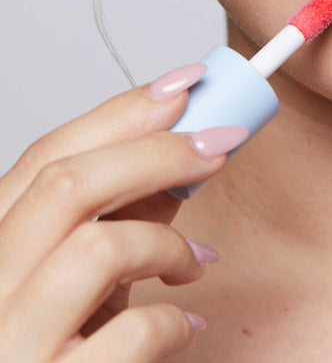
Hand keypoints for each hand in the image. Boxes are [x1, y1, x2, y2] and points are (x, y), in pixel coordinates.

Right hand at [0, 65, 246, 361]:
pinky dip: (176, 319)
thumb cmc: (62, 349)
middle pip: (67, 183)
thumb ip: (119, 216)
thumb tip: (183, 149)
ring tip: (195, 264)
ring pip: (98, 247)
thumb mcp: (80, 279)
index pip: (44, 156)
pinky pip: (136, 330)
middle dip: (159, 151)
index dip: (121, 111)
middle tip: (221, 142)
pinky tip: (183, 326)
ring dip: (168, 244)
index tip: (185, 84)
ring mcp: (10, 347)